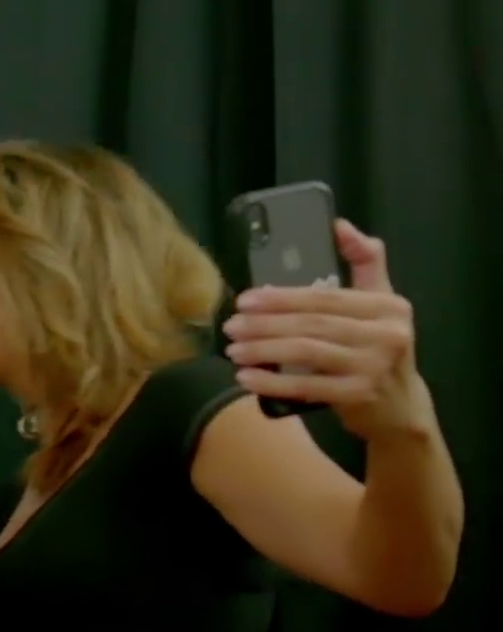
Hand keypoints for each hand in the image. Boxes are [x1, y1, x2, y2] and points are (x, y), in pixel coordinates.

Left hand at [224, 220, 426, 439]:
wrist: (401, 407)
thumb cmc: (380, 348)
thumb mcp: (380, 302)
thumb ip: (365, 261)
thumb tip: (338, 224)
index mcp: (388, 307)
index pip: (326, 298)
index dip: (282, 298)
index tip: (244, 300)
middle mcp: (387, 335)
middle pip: (313, 324)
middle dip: (265, 324)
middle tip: (231, 326)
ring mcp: (374, 368)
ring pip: (307, 353)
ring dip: (264, 350)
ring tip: (233, 350)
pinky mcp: (359, 397)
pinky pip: (308, 387)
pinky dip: (273, 383)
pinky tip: (246, 378)